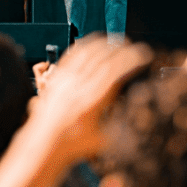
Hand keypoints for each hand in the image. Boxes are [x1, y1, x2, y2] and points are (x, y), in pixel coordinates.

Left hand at [29, 35, 152, 160]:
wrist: (45, 144)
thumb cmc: (73, 144)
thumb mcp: (104, 137)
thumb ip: (119, 123)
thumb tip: (135, 110)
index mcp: (92, 101)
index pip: (114, 70)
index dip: (130, 58)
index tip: (142, 54)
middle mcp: (77, 87)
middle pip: (102, 57)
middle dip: (121, 48)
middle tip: (133, 46)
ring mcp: (65, 81)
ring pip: (86, 52)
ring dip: (104, 44)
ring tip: (117, 42)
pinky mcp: (56, 79)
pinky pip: (71, 55)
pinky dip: (85, 46)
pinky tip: (93, 44)